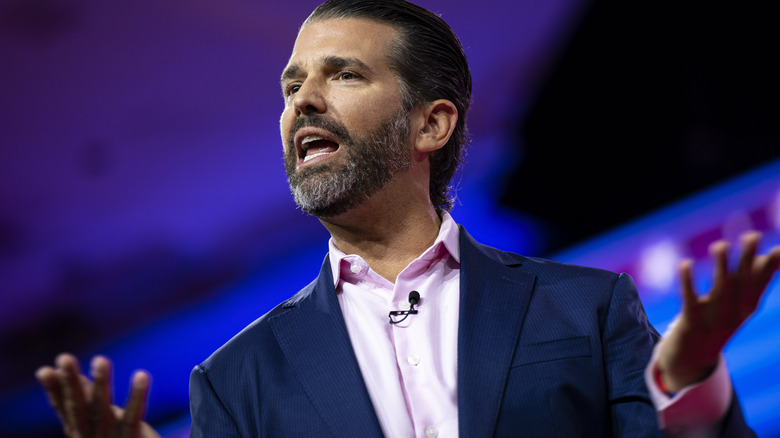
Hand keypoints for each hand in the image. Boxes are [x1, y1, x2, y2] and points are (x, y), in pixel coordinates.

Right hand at [36, 353, 160, 437]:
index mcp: (81, 432)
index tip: (44, 370)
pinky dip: (137, 395)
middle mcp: (91, 437)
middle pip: (78, 409)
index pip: (65, 409)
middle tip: (64, 357)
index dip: (54, 391)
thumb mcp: (103, 422)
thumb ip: (90, 402)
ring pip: (102, 411)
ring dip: (100, 384)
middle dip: (70, 383)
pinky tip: (141, 375)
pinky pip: (134, 416)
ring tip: (100, 359)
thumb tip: (81, 378)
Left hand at [656, 231, 779, 391]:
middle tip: (752, 235)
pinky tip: (684, 264)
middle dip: (747, 259)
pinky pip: (689, 300)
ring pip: (719, 290)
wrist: (693, 358)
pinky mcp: (691, 322)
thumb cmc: (720, 320)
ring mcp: (714, 318)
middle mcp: (735, 311)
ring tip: (720, 244)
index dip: (771, 264)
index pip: (761, 281)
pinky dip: (687, 283)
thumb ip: (757, 277)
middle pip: (742, 282)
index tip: (779, 247)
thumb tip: (776, 252)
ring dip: (720, 267)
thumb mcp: (742, 301)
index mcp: (748, 305)